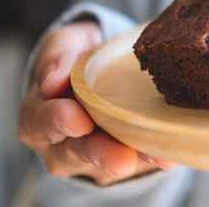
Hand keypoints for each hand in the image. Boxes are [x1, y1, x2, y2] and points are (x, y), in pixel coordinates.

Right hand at [17, 22, 177, 184]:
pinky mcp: (125, 158)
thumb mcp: (67, 44)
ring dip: (134, 158)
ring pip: (107, 164)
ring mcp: (93, 156)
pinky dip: (155, 156)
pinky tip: (169, 155)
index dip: (57, 122)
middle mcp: (61, 144)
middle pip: (75, 155)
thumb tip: (53, 81)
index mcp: (39, 115)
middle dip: (100, 154)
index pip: (39, 123)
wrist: (109, 66)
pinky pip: (138, 161)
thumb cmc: (80, 56)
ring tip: (153, 155)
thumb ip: (58, 56)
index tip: (79, 120)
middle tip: (120, 157)